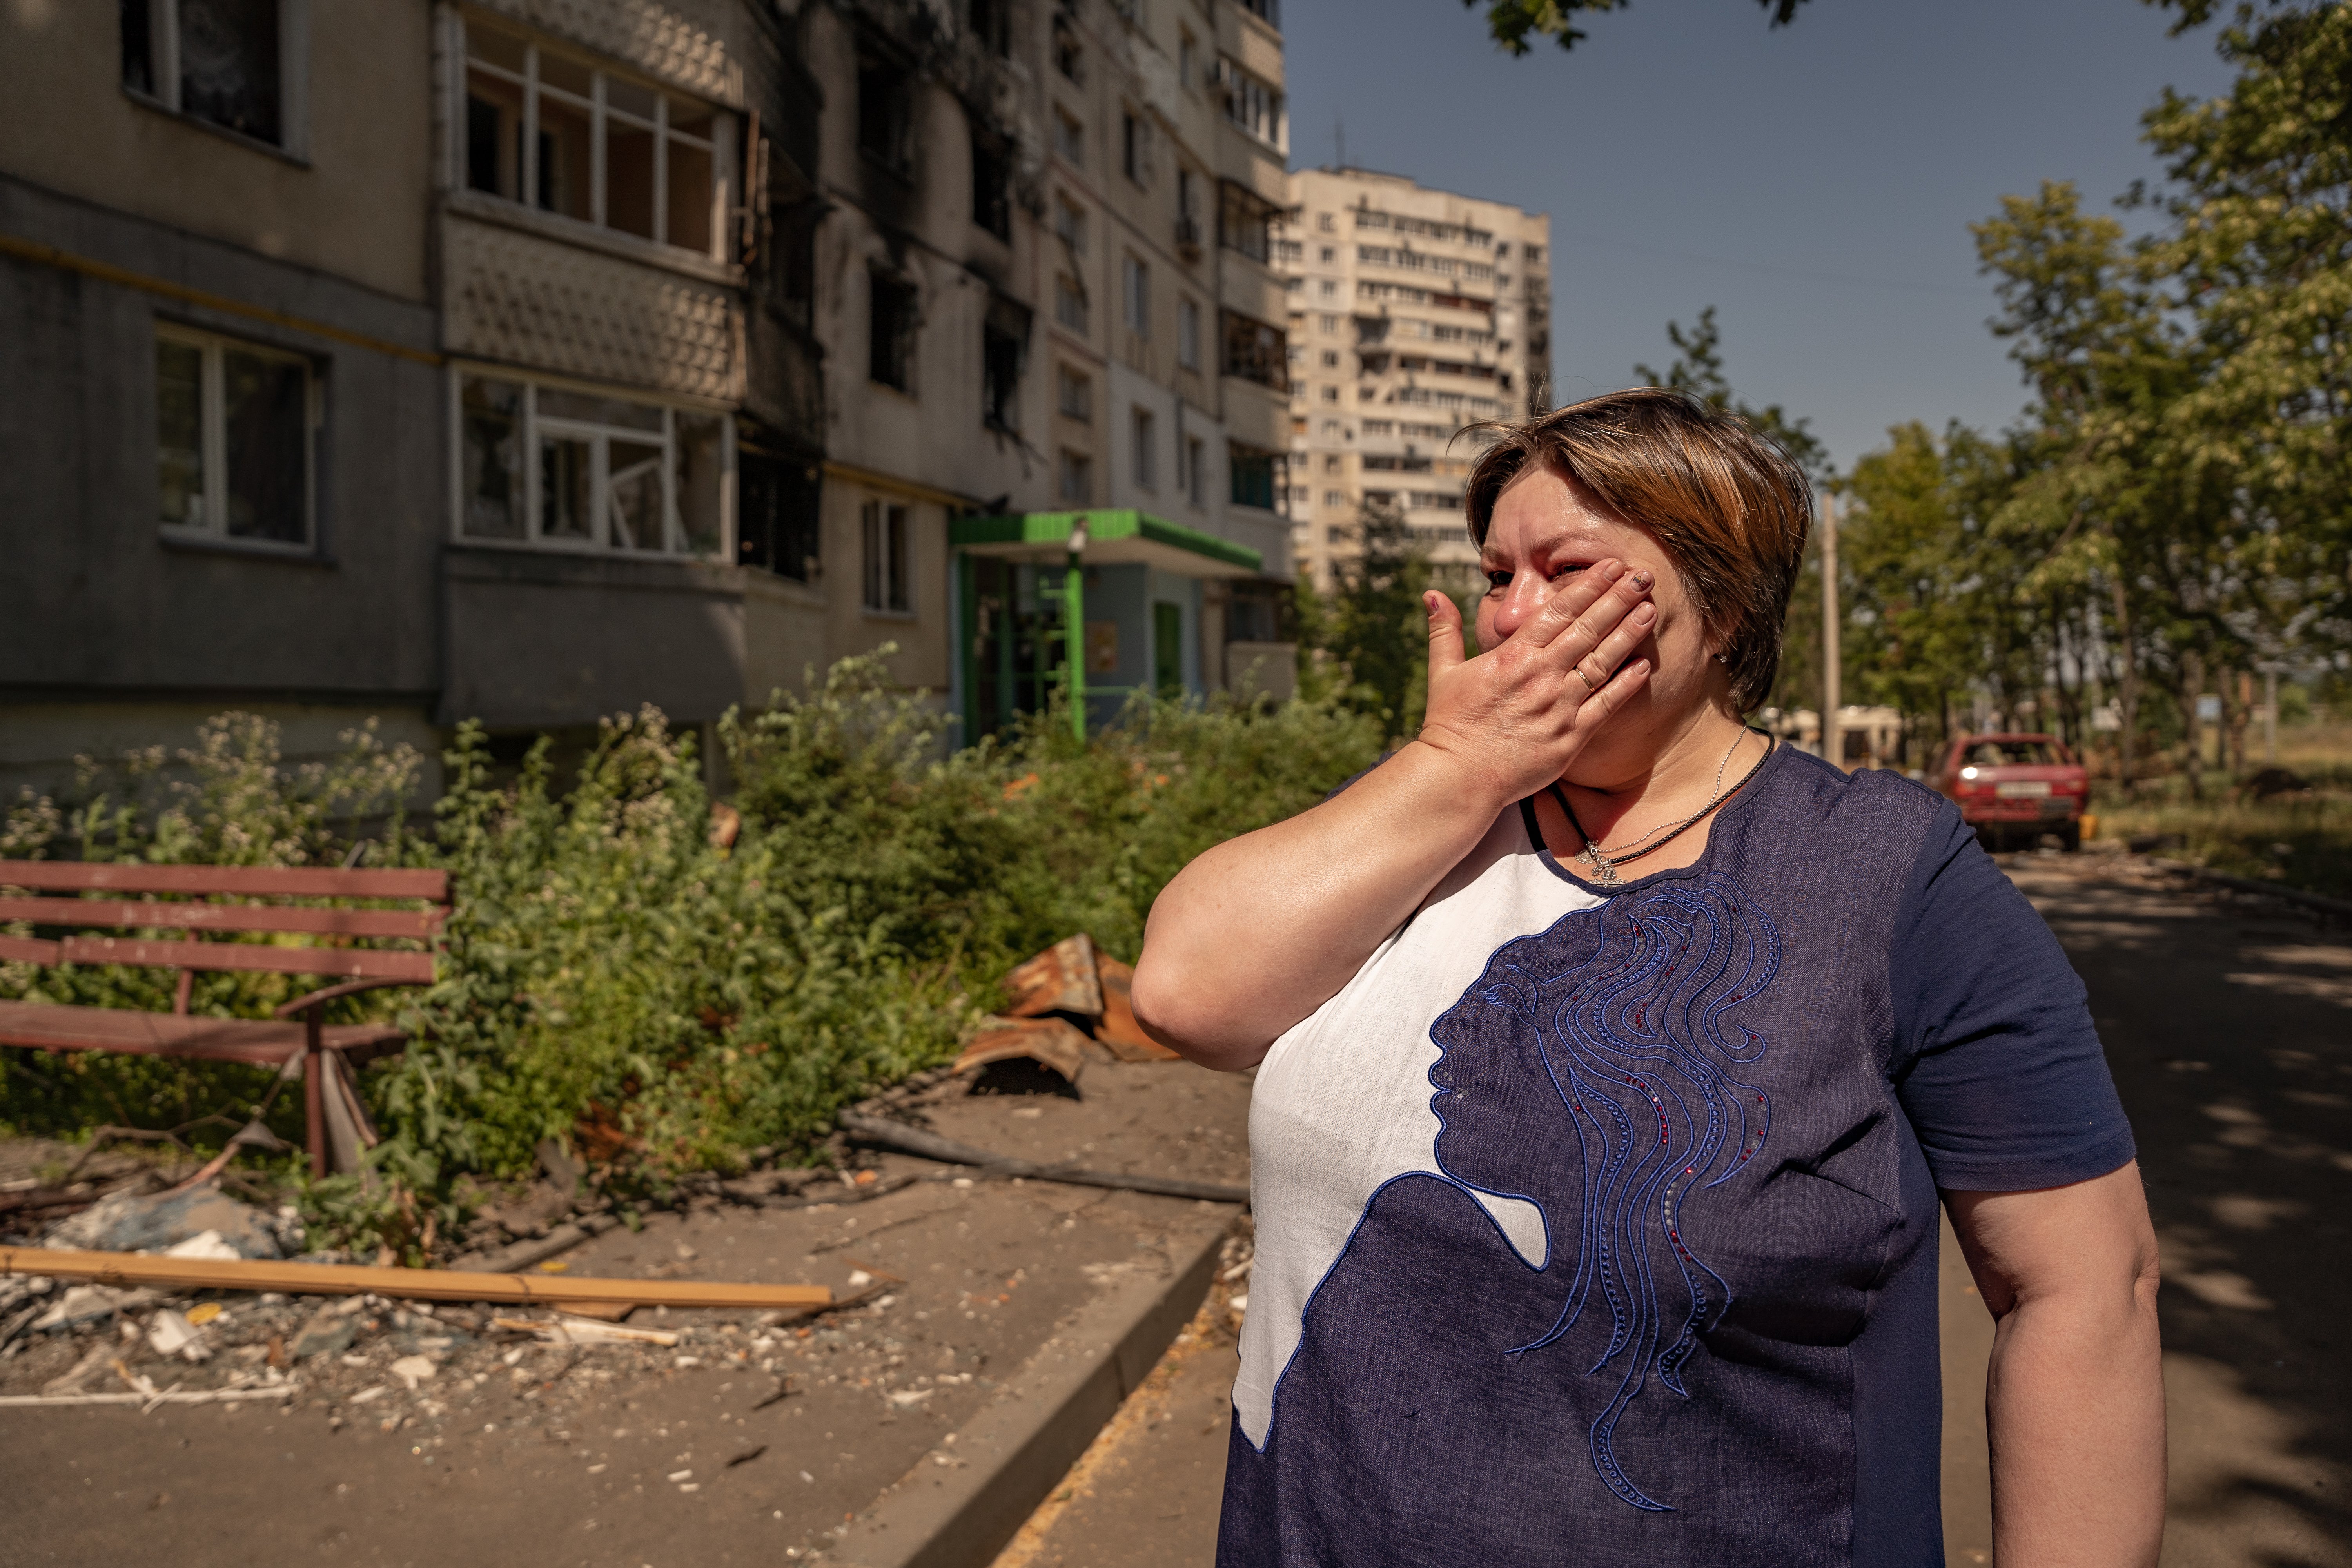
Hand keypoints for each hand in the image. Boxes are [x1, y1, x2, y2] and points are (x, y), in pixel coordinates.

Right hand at [1413, 559, 1655, 806]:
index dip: (1589, 586)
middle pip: (1588, 629)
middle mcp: (1540, 675)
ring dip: (1628, 634)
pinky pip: (1605, 707)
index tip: (1612, 566)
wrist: (1458, 777)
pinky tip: (1643, 666)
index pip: (1558, 611)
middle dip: (1618, 599)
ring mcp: (1558, 706)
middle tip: (1644, 576)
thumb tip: (1432, 594)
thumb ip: (1445, 631)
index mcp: (1512, 656)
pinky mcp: (1570, 738)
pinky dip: (1626, 685)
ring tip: (1651, 610)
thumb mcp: (1442, 672)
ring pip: (1601, 662)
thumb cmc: (1449, 725)